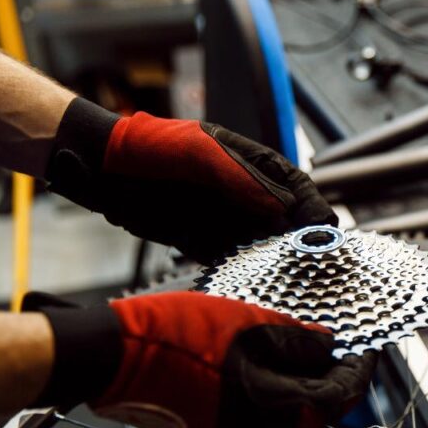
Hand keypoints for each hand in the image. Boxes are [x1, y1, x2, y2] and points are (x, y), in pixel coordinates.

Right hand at [25, 292, 375, 427]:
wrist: (108, 357)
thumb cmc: (172, 337)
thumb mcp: (247, 323)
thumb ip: (296, 339)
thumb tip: (330, 346)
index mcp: (269, 407)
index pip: (336, 398)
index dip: (359, 371)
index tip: (370, 350)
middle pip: (313, 410)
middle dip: (335, 377)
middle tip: (345, 347)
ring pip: (285, 411)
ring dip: (304, 381)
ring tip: (311, 346)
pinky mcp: (207, 426)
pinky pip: (256, 410)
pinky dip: (274, 386)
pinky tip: (271, 358)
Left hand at [45, 98, 336, 263]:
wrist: (104, 168)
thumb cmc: (152, 146)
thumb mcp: (201, 153)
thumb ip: (242, 179)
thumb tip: (283, 208)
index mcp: (253, 165)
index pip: (296, 187)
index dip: (313, 208)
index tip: (323, 229)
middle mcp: (246, 195)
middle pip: (287, 221)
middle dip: (300, 241)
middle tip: (311, 261)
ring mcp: (227, 219)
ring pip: (263, 244)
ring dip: (273, 260)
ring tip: (284, 276)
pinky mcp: (205, 242)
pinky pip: (231, 260)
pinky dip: (241, 270)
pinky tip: (248, 280)